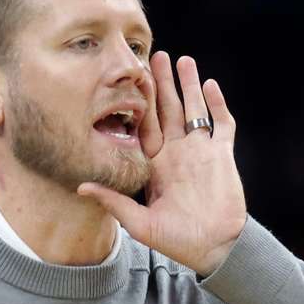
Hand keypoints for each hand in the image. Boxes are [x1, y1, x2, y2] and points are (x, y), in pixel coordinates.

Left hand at [78, 52, 246, 275]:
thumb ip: (114, 202)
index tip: (129, 80)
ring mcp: (201, 151)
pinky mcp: (222, 155)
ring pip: (194, 109)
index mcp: (155, 164)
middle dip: (162, 83)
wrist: (214, 247)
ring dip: (189, 85)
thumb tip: (81, 187)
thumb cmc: (176, 240)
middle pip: (168, 109)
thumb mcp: (140, 223)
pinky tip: (210, 84)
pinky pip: (221, 124)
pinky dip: (217, 104)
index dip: (138, 103)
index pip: (144, 125)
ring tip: (183, 60)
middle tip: (155, 55)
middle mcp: (177, 152)